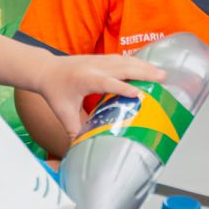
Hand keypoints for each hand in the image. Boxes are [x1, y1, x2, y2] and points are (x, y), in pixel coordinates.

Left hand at [34, 53, 166, 138]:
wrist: (45, 70)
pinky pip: (122, 59)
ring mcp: (99, 60)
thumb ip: (73, 131)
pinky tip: (149, 67)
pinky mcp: (102, 58)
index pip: (107, 83)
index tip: (138, 94)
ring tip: (162, 73)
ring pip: (126, 61)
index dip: (122, 88)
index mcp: (85, 79)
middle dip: (144, 72)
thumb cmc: (54, 91)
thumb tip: (80, 150)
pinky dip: (137, 62)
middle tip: (163, 78)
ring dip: (144, 66)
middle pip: (123, 67)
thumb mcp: (63, 113)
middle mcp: (94, 66)